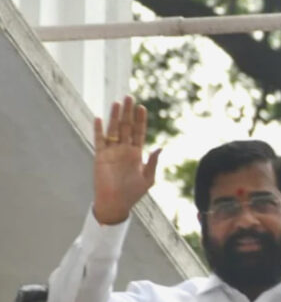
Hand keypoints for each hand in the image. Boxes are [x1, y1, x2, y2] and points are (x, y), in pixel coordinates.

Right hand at [92, 96, 160, 224]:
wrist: (116, 204)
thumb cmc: (133, 193)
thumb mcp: (148, 178)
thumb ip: (152, 162)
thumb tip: (159, 147)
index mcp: (136, 153)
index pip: (139, 132)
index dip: (140, 120)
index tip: (142, 107)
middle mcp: (124, 149)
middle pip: (126, 126)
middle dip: (128, 112)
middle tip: (129, 97)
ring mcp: (112, 152)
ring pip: (113, 130)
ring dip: (115, 116)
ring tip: (117, 103)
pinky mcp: (100, 157)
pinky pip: (99, 140)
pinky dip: (99, 130)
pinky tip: (99, 118)